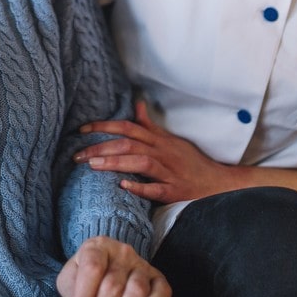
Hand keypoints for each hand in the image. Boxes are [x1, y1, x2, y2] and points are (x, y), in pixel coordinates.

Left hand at [57, 236, 170, 296]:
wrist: (108, 264)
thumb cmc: (86, 275)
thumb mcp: (72, 276)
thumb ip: (72, 289)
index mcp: (98, 246)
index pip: (93, 268)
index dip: (84, 296)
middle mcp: (123, 252)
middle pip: (113, 284)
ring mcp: (142, 265)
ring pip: (136, 291)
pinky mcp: (158, 279)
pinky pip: (159, 295)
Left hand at [75, 101, 245, 204]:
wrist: (218, 183)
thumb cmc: (191, 162)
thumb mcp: (171, 140)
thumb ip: (150, 126)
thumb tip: (137, 105)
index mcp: (159, 140)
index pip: (128, 127)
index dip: (104, 126)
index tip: (82, 130)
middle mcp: (162, 153)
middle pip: (129, 144)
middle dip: (101, 147)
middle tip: (78, 154)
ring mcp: (169, 172)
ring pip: (140, 162)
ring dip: (116, 162)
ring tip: (93, 166)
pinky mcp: (175, 192)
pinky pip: (157, 189)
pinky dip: (140, 187)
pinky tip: (123, 186)